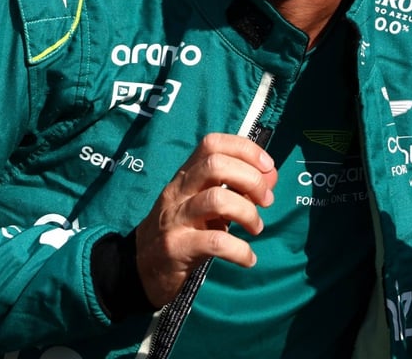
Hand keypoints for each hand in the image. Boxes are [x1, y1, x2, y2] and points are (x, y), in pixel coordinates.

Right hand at [134, 133, 277, 307]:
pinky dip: (239, 250)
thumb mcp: (205, 205)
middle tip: (266, 201)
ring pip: (216, 200)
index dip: (244, 148)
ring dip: (247, 213)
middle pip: (215, 165)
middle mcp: (178, 192)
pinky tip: (248, 258)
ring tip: (256, 228)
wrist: (141, 268)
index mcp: (186, 176)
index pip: (212, 144)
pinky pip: (214, 241)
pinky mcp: (176, 247)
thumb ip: (237, 188)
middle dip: (250, 179)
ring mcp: (175, 218)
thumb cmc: (181, 230)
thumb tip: (270, 175)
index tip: (267, 166)